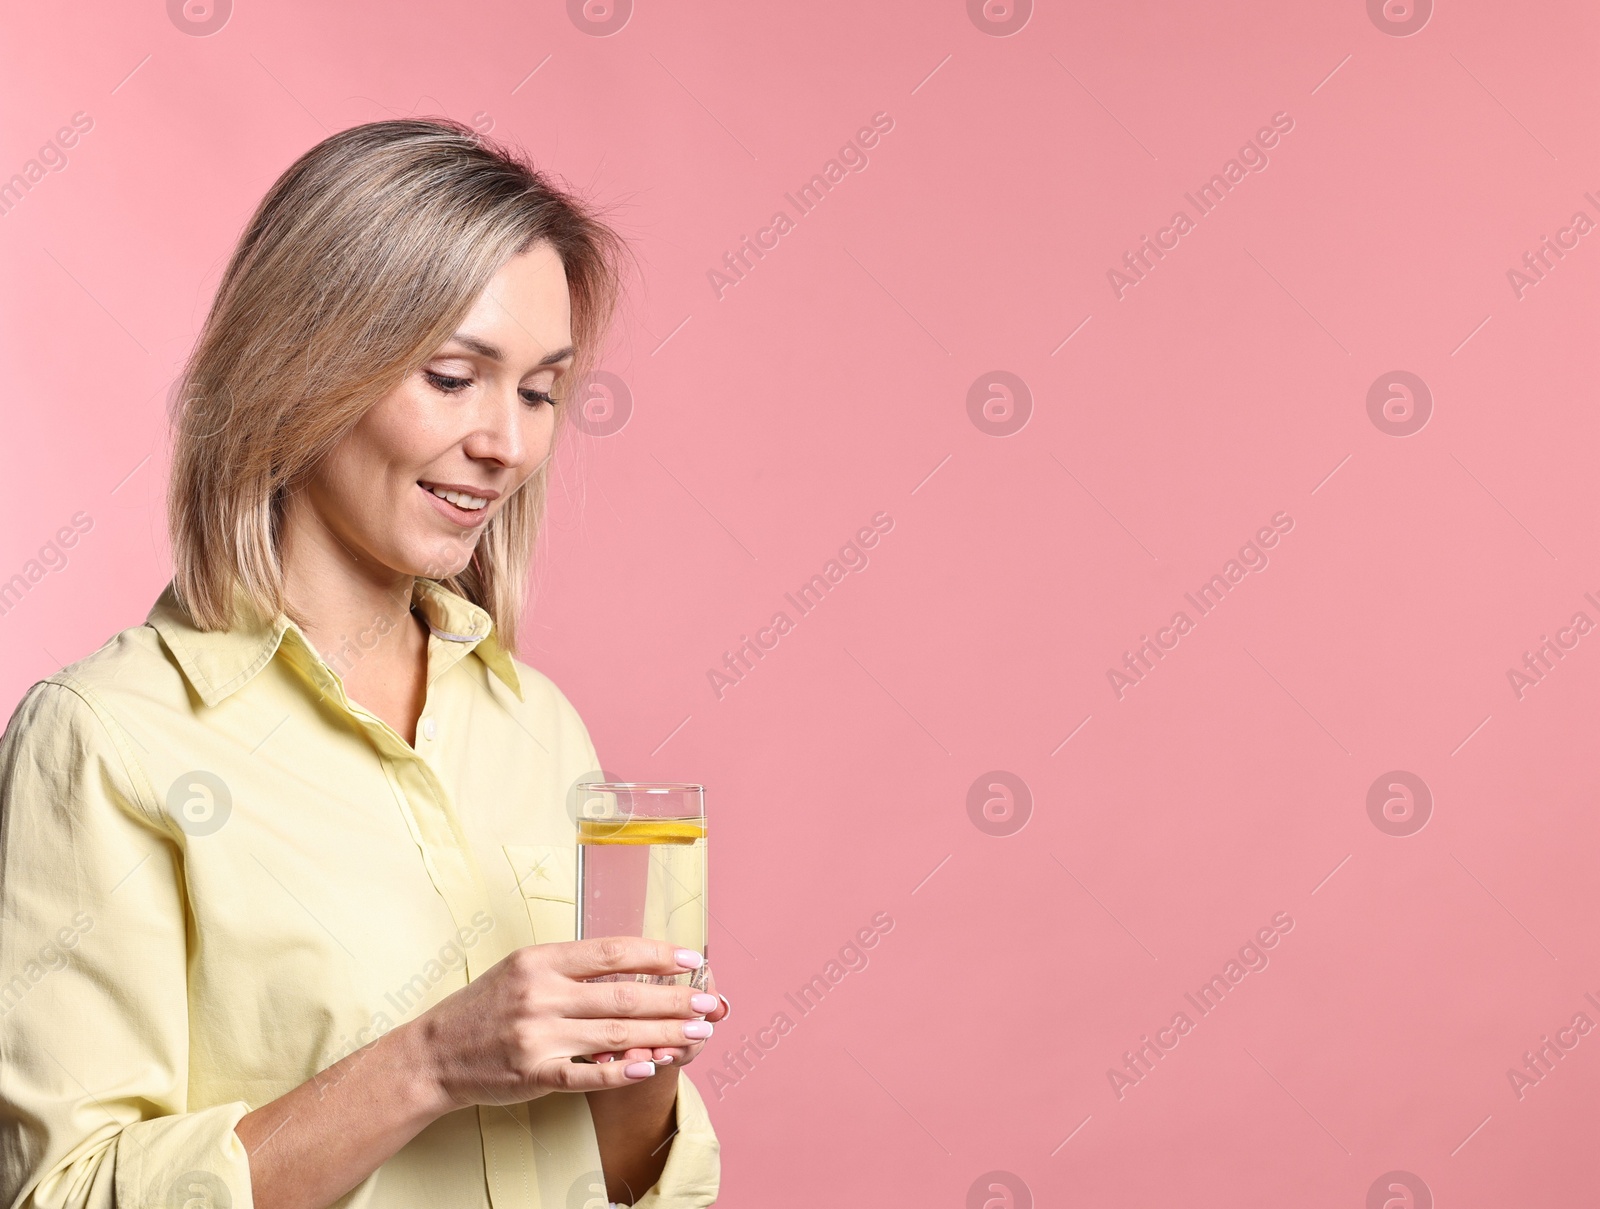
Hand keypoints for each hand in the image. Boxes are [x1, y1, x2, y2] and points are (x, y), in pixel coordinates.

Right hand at [408, 937, 714, 1107]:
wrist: (434, 1053)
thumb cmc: (484, 1008)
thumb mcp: (523, 970)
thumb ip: (572, 969)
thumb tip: (634, 968)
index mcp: (541, 960)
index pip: (612, 952)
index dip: (657, 954)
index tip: (691, 959)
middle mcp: (541, 994)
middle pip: (623, 994)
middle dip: (673, 999)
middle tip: (708, 1004)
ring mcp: (537, 1036)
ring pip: (615, 1033)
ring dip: (662, 1034)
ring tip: (696, 1034)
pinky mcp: (534, 1074)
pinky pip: (589, 1073)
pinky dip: (623, 1071)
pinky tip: (652, 1066)